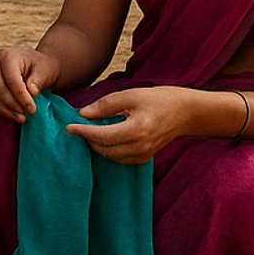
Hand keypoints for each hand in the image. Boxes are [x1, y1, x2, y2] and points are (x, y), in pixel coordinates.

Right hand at [0, 47, 60, 122]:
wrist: (38, 67)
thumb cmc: (42, 67)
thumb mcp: (45, 70)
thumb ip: (38, 79)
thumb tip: (31, 92)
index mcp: (7, 56)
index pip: (11, 79)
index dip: (21, 96)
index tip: (32, 109)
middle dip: (13, 104)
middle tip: (27, 115)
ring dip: (8, 110)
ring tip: (22, 118)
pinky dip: (4, 111)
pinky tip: (15, 116)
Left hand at [66, 88, 198, 163]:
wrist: (185, 112)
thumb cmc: (158, 99)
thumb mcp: (130, 95)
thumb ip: (105, 105)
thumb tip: (83, 114)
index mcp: (137, 130)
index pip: (102, 136)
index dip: (83, 132)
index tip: (68, 127)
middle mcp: (141, 146)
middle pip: (104, 149)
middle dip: (88, 139)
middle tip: (76, 127)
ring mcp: (144, 155)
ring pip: (111, 156)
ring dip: (96, 146)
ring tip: (87, 132)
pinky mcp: (145, 158)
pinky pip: (120, 159)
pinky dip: (108, 151)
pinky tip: (103, 139)